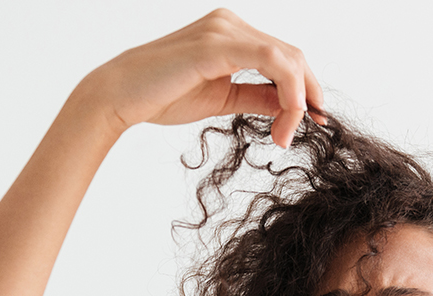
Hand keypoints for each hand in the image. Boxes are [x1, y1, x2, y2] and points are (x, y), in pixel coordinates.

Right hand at [85, 9, 324, 147]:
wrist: (120, 97)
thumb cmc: (161, 96)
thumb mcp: (223, 98)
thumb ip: (256, 95)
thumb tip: (288, 105)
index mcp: (230, 33)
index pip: (284, 57)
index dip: (306, 89)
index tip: (312, 121)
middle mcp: (230, 23)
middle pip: (292, 55)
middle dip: (307, 96)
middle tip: (304, 132)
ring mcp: (224, 29)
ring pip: (287, 58)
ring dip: (298, 100)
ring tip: (286, 134)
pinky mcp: (218, 44)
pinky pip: (272, 61)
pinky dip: (288, 91)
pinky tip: (286, 119)